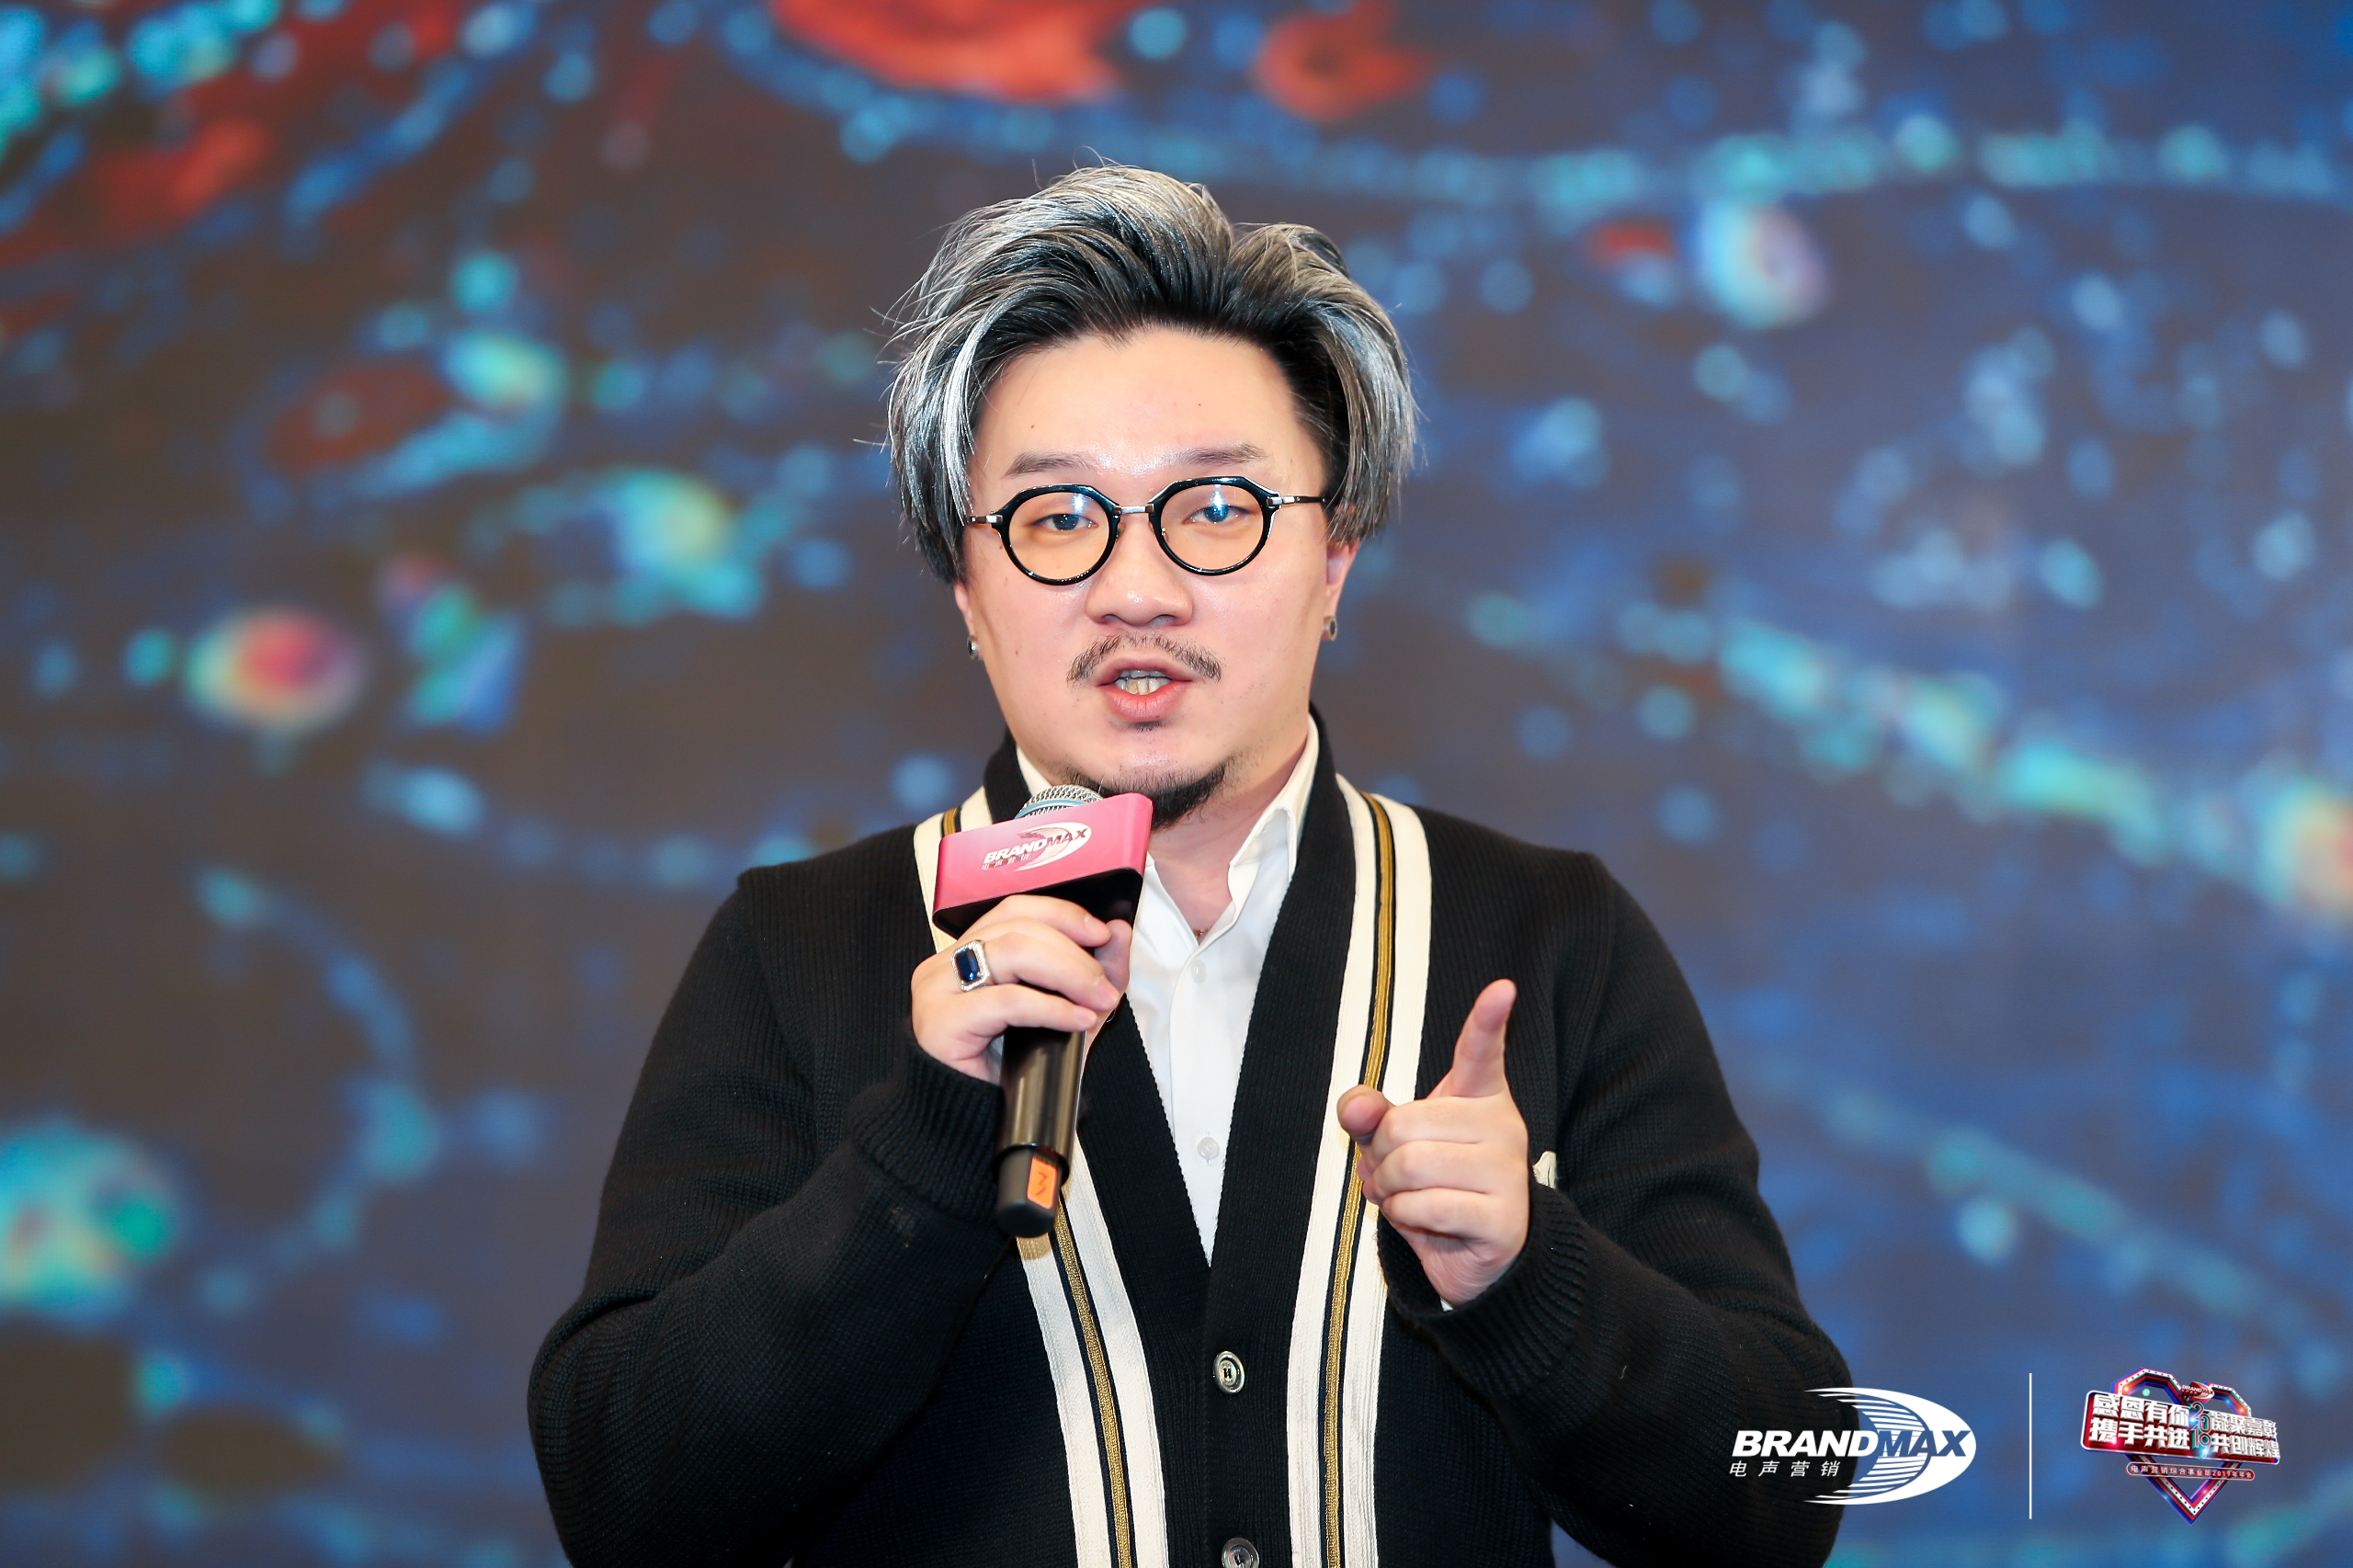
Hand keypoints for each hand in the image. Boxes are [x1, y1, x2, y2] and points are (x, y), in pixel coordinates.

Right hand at [911, 895, 1133, 1083]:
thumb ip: (1091, 972)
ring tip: (1096, 999)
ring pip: (1013, 952)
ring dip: (1068, 973)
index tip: (1101, 934)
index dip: (1062, 914)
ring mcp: (938, 988)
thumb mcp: (1064, 1014)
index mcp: (970, 952)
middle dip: (1074, 953)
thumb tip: (1117, 931)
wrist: (975, 1124)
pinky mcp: (940, 1021)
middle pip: (1018, 927)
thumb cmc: (1011, 1069)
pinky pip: (1007, 1001)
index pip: (1016, 909)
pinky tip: (1076, 1019)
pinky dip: (1051, 1007)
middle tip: (1105, 985)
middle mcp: (947, 963)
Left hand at [1334, 978, 1526, 1306]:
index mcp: (1479, 1097)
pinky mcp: (1504, 1218)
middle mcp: (1502, 1126)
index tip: (1502, 988)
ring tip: (1406, 1199)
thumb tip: (1355, 1104)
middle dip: (1381, 1156)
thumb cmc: (1436, 1186)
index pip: (1481, 1052)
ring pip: (1412, 1165)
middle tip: (1393, 1176)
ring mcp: (1508, 1172)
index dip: (1488, 1020)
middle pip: (1406, 1124)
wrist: (1474, 1256)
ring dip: (1389, 1190)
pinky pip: (1428, 1206)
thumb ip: (1372, 1118)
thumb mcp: (1396, 1145)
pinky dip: (1405, 1218)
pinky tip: (1423, 1223)